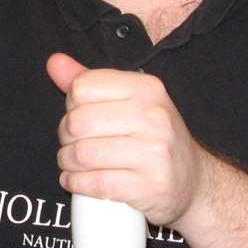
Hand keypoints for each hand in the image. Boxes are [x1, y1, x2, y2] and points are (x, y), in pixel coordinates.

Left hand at [46, 52, 206, 227]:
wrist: (194, 181)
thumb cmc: (153, 138)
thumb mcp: (130, 102)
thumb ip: (91, 82)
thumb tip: (54, 62)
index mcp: (147, 88)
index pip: (83, 87)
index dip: (71, 105)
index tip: (78, 118)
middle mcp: (154, 116)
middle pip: (78, 121)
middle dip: (65, 137)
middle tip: (71, 145)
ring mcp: (155, 153)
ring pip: (83, 154)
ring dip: (67, 163)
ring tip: (72, 165)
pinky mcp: (150, 186)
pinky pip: (96, 182)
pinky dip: (76, 183)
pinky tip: (75, 181)